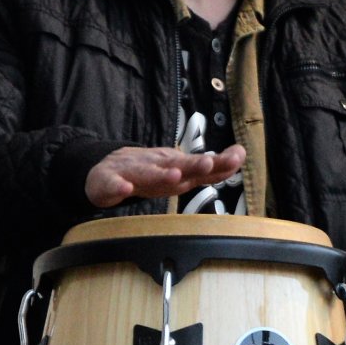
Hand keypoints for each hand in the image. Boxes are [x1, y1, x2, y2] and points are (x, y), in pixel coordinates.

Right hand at [85, 145, 244, 208]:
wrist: (106, 169)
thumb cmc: (150, 171)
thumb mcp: (180, 170)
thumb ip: (209, 169)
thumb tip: (239, 157)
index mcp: (175, 167)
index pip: (201, 166)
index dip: (219, 164)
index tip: (238, 156)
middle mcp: (157, 167)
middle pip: (177, 166)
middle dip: (193, 165)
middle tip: (208, 163)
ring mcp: (133, 173)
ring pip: (147, 174)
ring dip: (160, 174)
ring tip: (174, 174)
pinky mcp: (109, 182)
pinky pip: (112, 186)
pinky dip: (117, 187)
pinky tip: (124, 188)